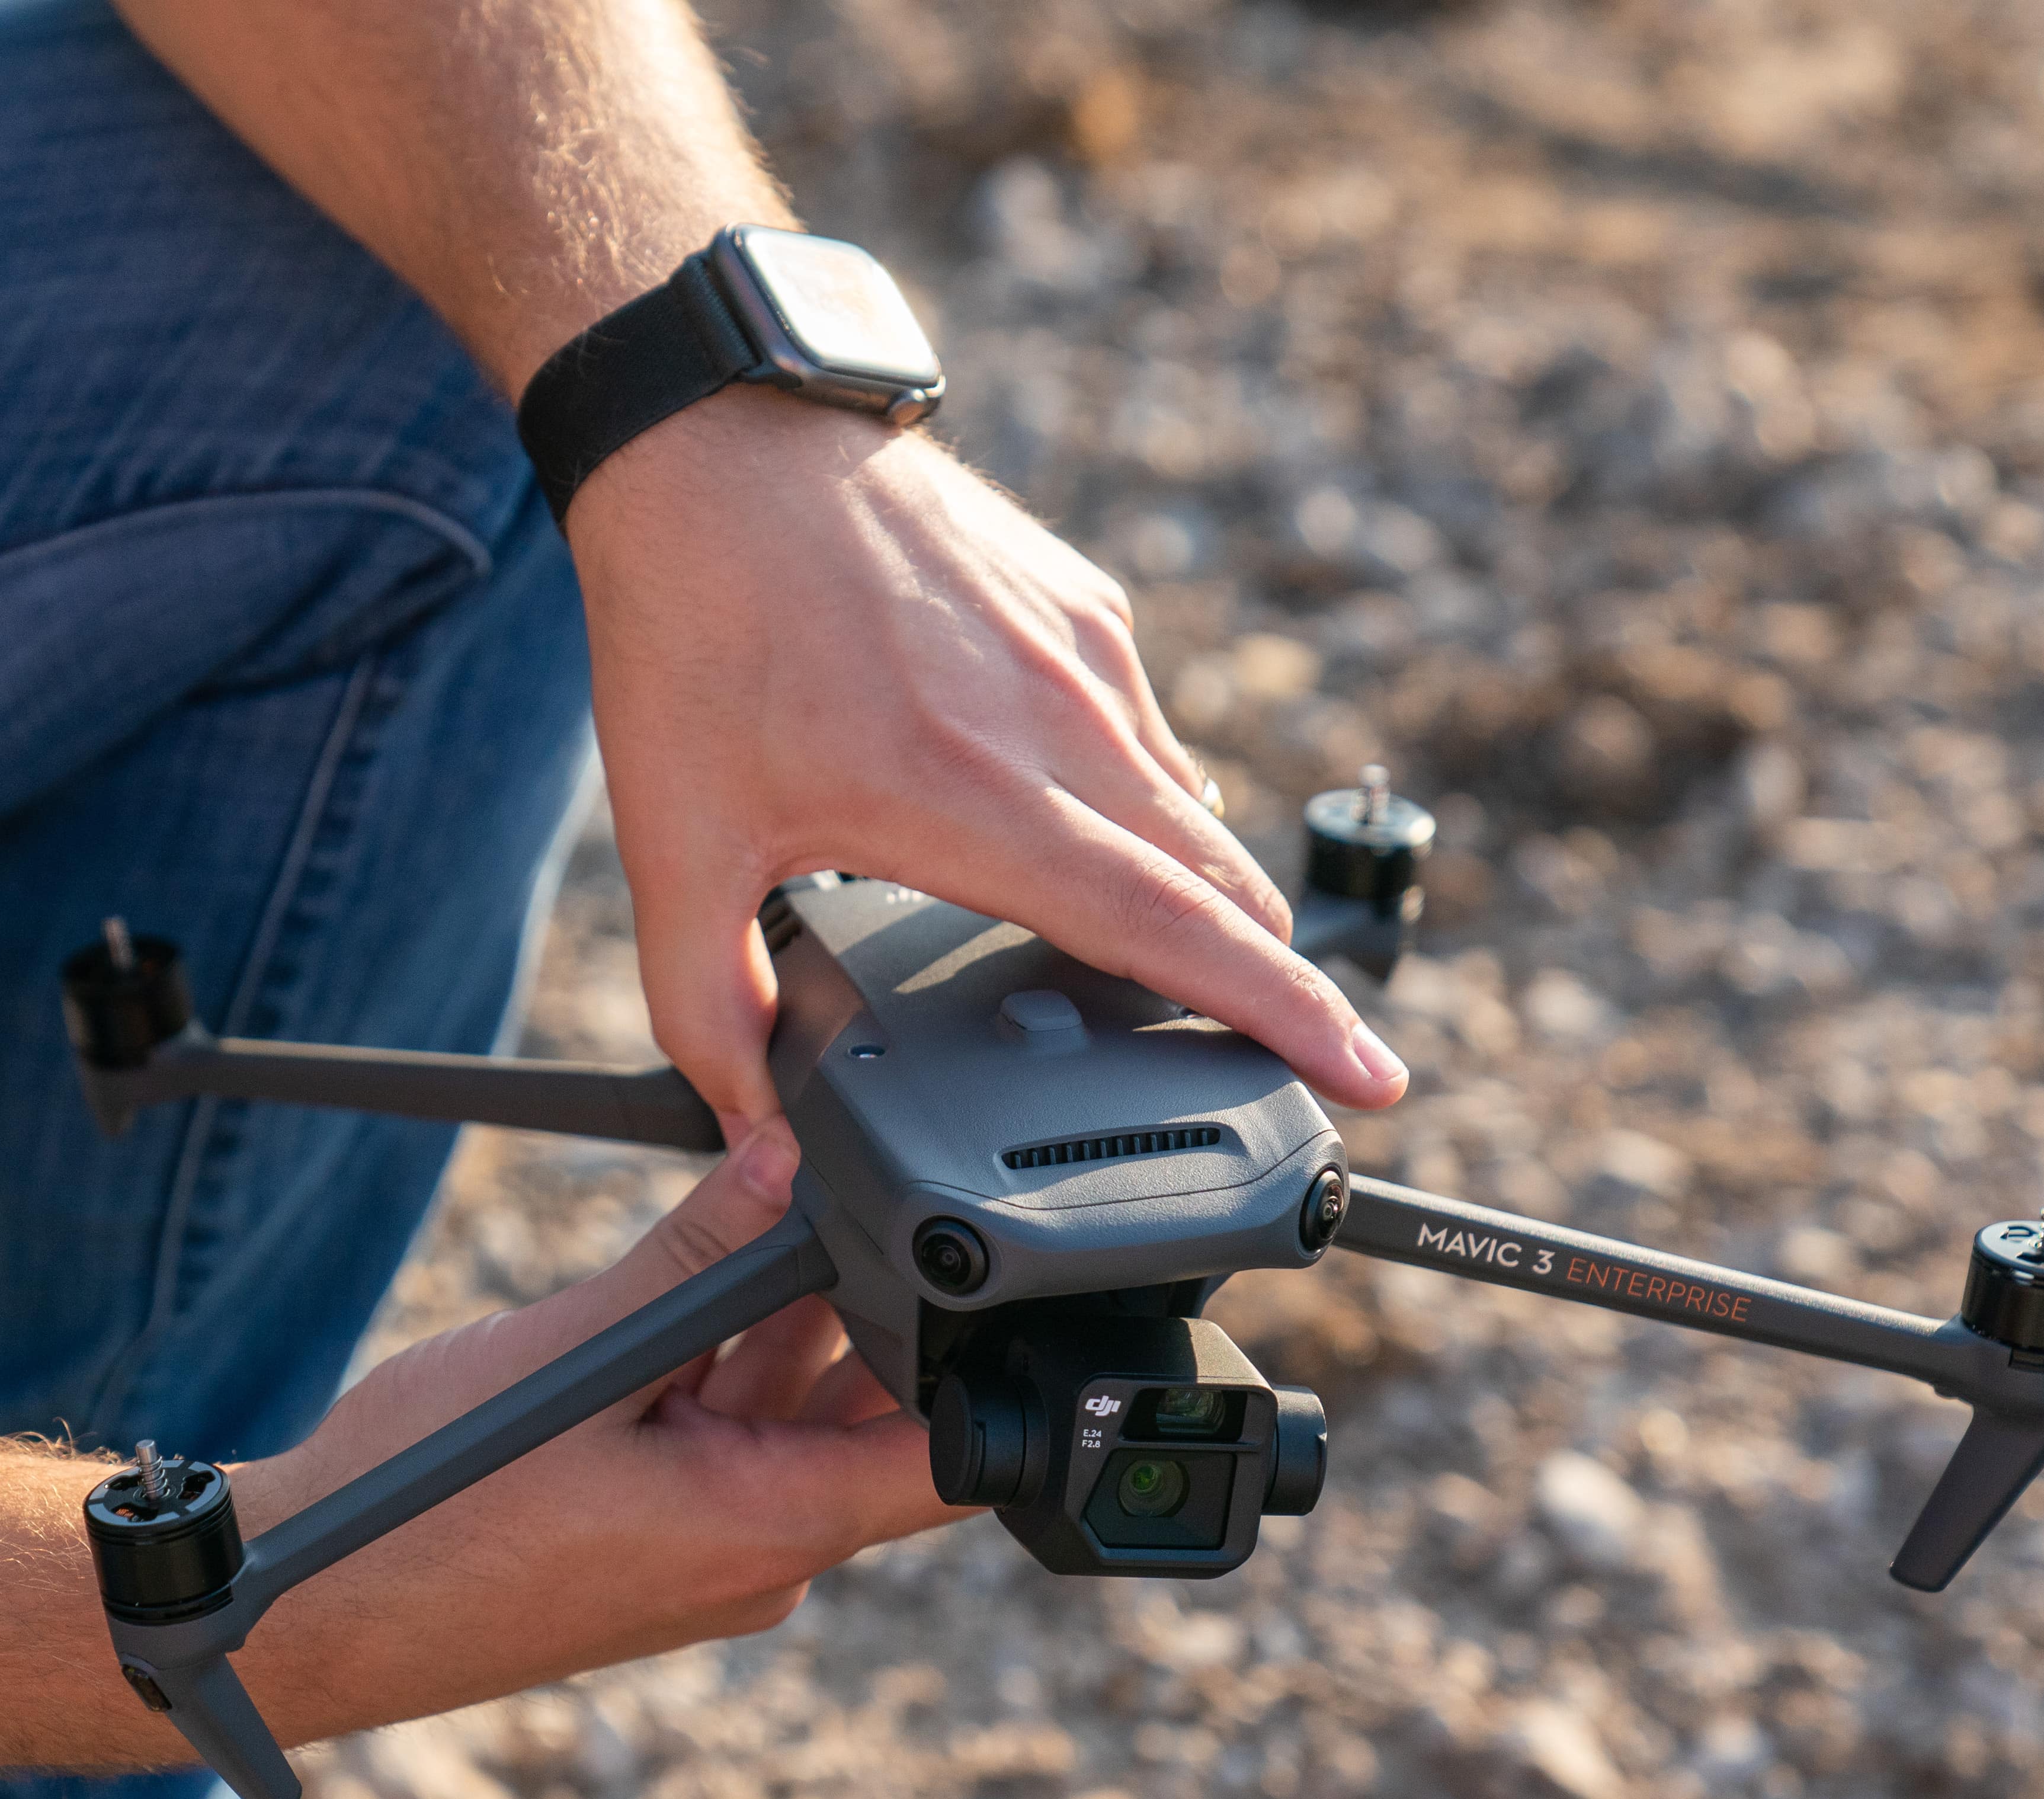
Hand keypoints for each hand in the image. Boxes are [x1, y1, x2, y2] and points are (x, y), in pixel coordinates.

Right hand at [224, 1121, 947, 1736]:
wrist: (311, 1610)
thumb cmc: (424, 1513)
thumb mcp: (577, 1353)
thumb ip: (696, 1253)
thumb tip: (789, 1161)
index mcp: (764, 1532)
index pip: (949, 1460)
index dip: (990, 1360)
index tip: (989, 1268)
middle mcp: (757, 1561)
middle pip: (869, 1420)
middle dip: (855, 1309)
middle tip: (817, 1203)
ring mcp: (708, 1560)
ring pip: (788, 1422)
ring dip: (769, 1333)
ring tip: (717, 1247)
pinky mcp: (659, 1547)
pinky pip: (725, 1449)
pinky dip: (714, 1376)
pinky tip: (666, 1311)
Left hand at [565, 393, 1412, 1129]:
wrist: (716, 440)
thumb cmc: (697, 628)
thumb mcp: (673, 844)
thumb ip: (704, 1004)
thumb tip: (752, 1112)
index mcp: (983, 803)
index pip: (1177, 934)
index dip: (1284, 1015)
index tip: (1370, 1073)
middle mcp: (1062, 727)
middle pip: (1220, 884)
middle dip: (1271, 981)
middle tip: (1301, 1059)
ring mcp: (1084, 657)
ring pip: (1188, 808)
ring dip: (1203, 894)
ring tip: (1185, 964)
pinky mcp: (1080, 604)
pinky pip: (1145, 733)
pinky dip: (1144, 801)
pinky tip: (1092, 830)